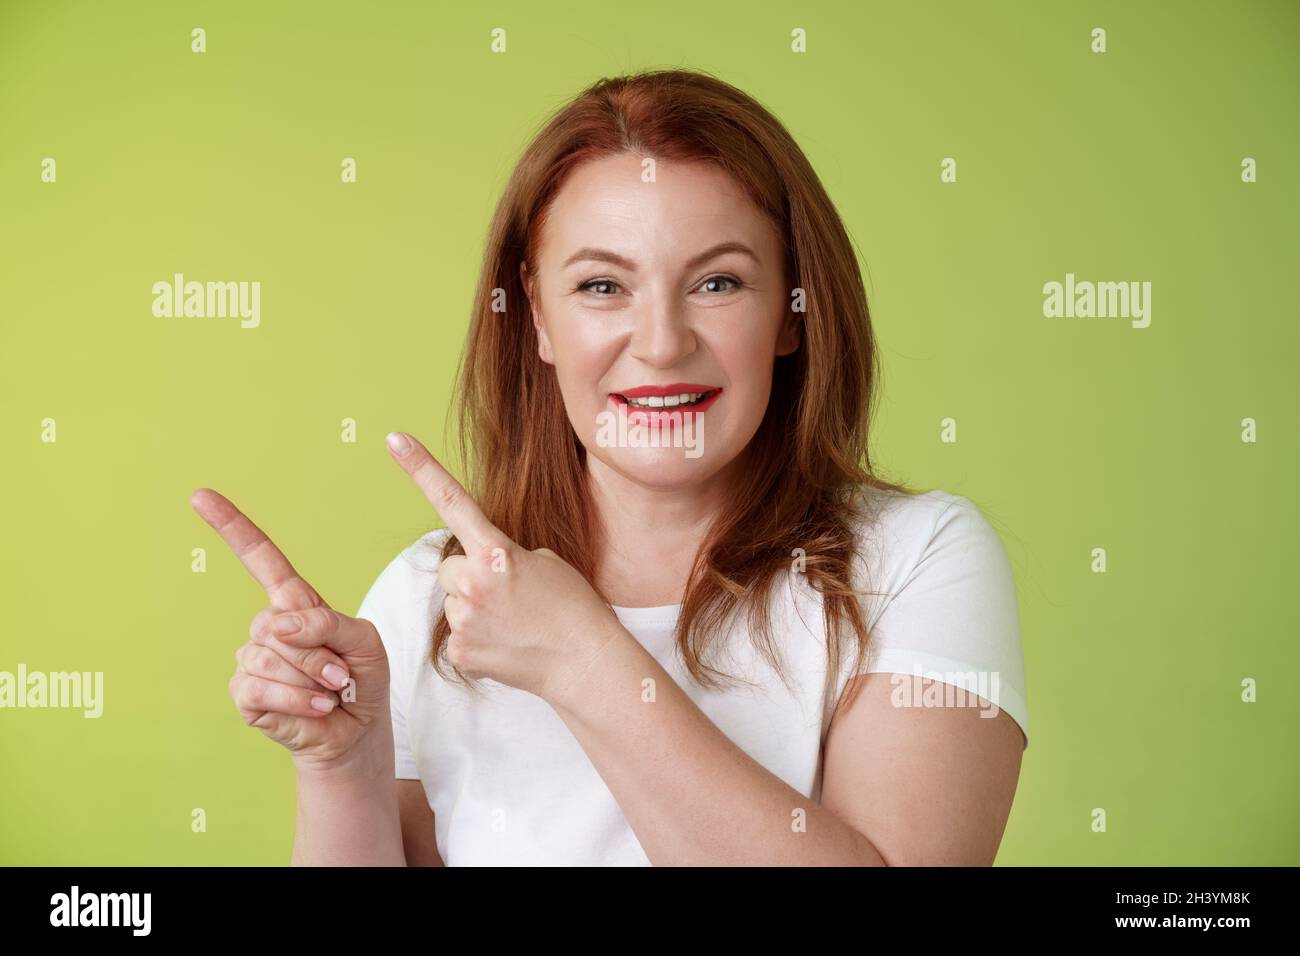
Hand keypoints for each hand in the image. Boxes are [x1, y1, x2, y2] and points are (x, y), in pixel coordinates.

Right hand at [191, 488, 391, 771]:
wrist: (355, 732)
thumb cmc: (361, 679)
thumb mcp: (363, 641)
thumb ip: (329, 623)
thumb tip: (279, 626)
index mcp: (295, 603)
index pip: (260, 558)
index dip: (232, 527)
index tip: (200, 495)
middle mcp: (267, 627)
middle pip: (280, 623)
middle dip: (320, 652)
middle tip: (341, 674)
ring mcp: (251, 659)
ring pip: (273, 657)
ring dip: (313, 679)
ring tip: (330, 692)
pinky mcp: (244, 693)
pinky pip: (263, 688)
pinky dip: (299, 700)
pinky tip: (316, 707)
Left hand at [384, 431, 626, 704]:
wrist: (585, 663)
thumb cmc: (573, 607)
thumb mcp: (544, 561)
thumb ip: (500, 555)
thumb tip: (475, 568)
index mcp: (497, 552)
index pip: (453, 502)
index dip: (421, 468)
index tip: (394, 439)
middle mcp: (475, 583)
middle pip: (449, 566)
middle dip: (469, 575)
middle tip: (507, 593)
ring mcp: (465, 620)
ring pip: (453, 601)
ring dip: (474, 606)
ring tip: (512, 621)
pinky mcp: (460, 652)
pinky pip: (457, 633)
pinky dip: (477, 637)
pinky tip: (506, 642)